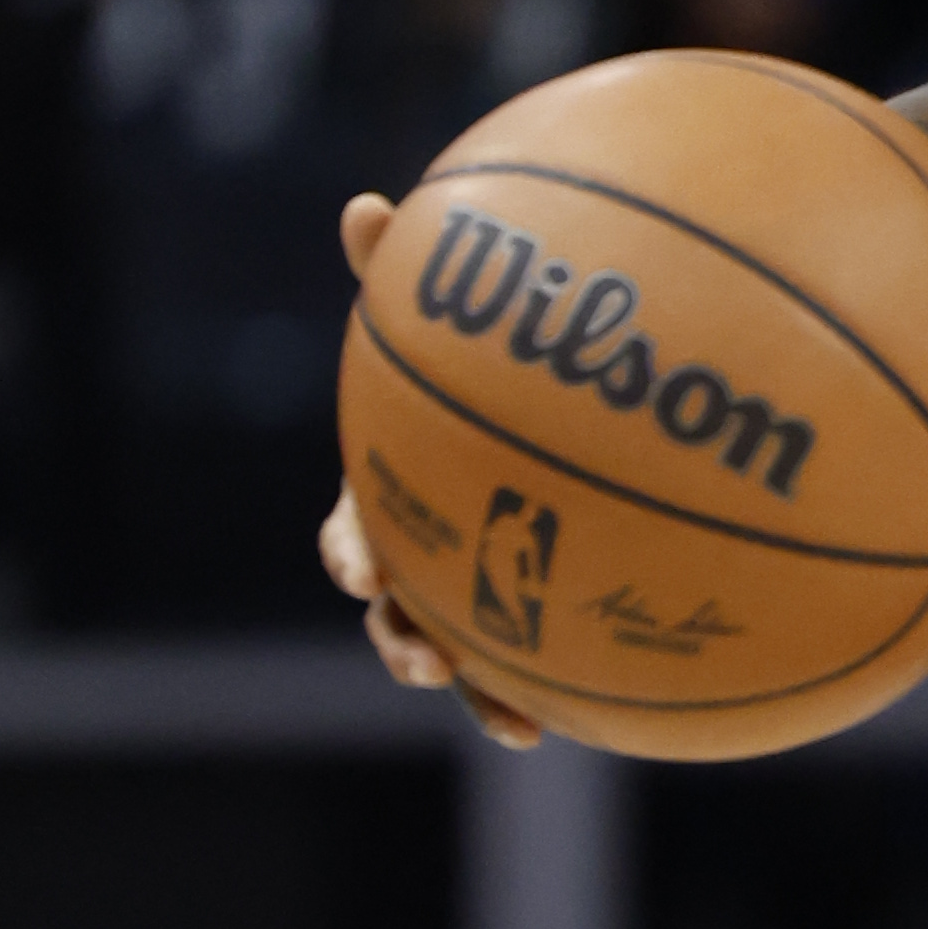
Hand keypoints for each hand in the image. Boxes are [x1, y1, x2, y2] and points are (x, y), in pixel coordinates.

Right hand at [321, 191, 541, 750]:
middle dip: (403, 640)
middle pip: (400, 613)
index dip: (354, 553)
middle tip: (423, 655)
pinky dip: (546, 694)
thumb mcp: (443, 319)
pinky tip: (574, 724)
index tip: (368, 568)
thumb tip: (366, 204)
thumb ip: (403, 274)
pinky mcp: (540, 615)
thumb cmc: (484, 362)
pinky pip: (538, 663)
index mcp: (394, 494)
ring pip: (463, 652)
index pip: (353, 533)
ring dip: (474, 686)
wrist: (563, 419)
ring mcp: (480, 587)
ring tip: (507, 716)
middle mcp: (429, 551)